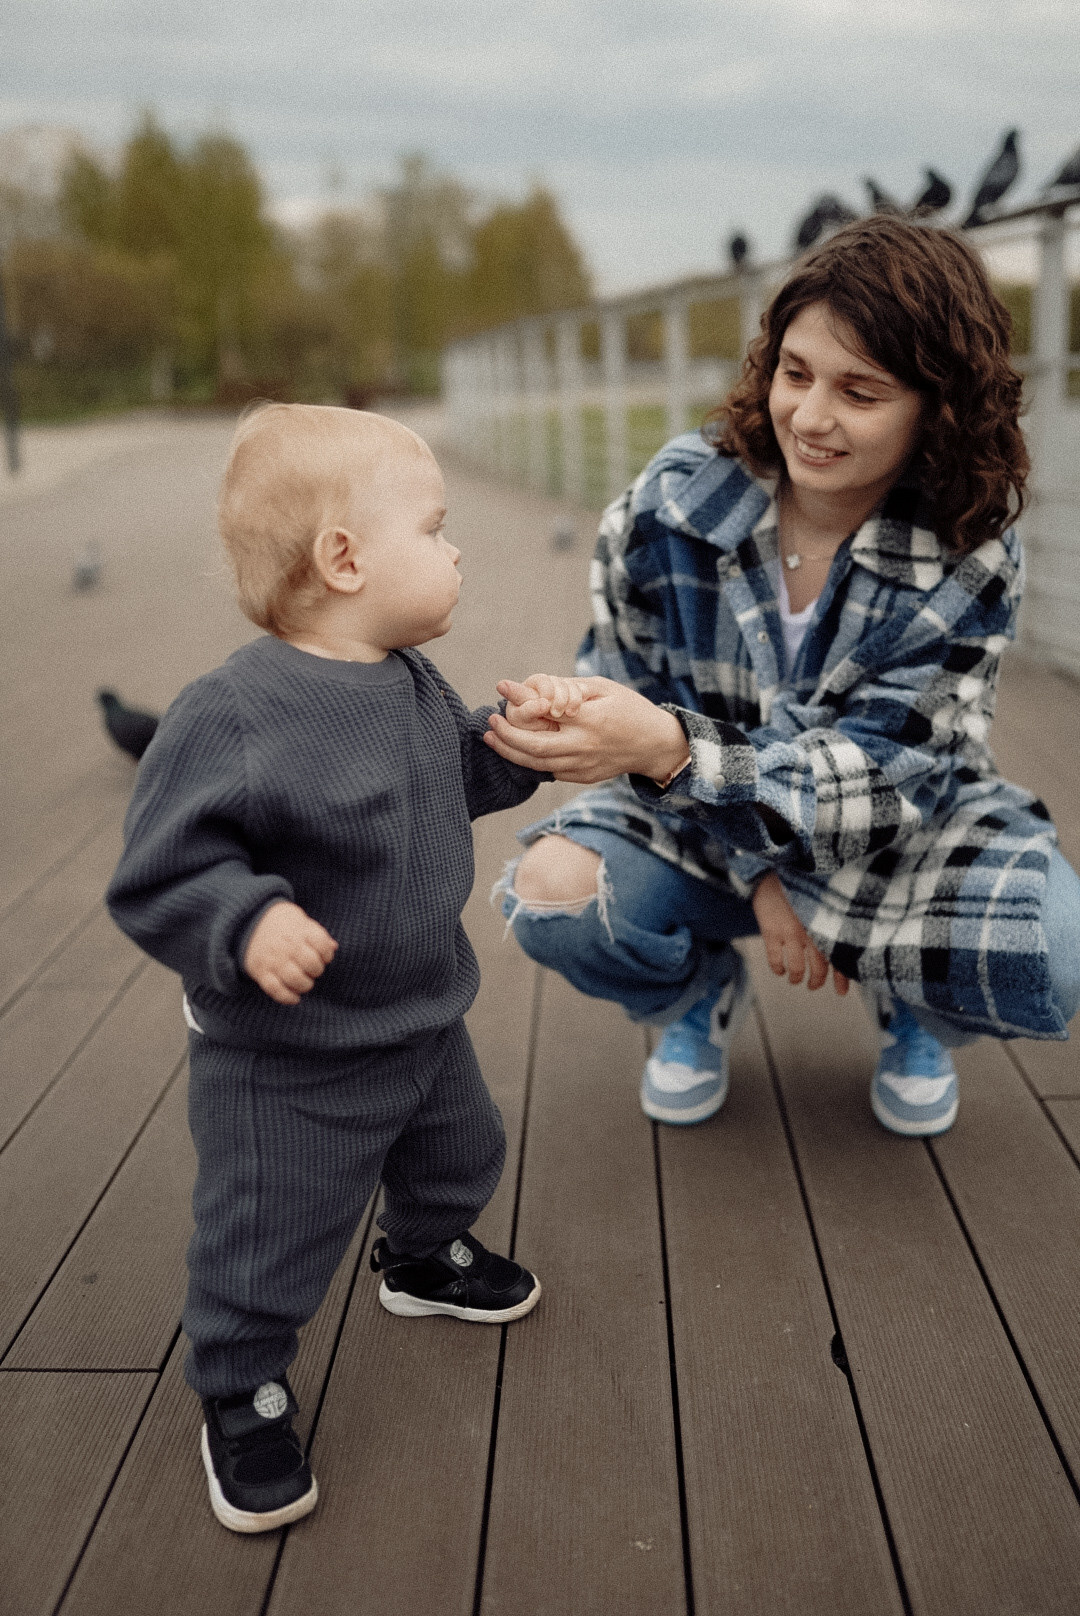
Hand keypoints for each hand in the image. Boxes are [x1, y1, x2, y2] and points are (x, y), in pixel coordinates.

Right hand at [243, 901, 337, 1005]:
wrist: (248, 921)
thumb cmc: (281, 922)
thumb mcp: (300, 920)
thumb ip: (317, 933)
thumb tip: (333, 947)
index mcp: (299, 931)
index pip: (322, 945)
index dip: (327, 954)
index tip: (323, 956)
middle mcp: (287, 946)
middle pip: (312, 964)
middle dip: (317, 970)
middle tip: (313, 969)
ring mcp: (274, 960)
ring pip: (296, 979)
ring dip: (305, 985)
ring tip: (305, 981)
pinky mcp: (261, 972)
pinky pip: (275, 990)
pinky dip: (287, 997)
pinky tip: (295, 998)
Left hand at [487, 675, 688, 783]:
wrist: (654, 745)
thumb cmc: (629, 709)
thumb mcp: (603, 689)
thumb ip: (568, 689)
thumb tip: (534, 687)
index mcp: (590, 720)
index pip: (546, 711)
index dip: (519, 700)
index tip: (501, 687)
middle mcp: (584, 746)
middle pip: (534, 747)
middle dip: (506, 736)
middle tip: (490, 721)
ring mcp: (582, 766)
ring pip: (537, 764)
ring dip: (510, 752)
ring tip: (491, 737)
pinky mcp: (582, 778)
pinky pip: (549, 771)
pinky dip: (529, 760)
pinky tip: (516, 748)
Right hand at [751, 872, 848, 995]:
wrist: (772, 868)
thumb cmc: (801, 885)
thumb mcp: (821, 900)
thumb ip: (830, 919)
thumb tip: (842, 944)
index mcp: (826, 922)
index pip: (838, 955)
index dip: (842, 977)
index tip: (841, 992)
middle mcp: (811, 929)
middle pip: (819, 967)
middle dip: (816, 981)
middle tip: (813, 985)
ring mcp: (790, 931)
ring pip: (797, 967)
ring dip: (796, 978)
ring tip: (795, 979)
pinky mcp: (771, 930)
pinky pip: (775, 959)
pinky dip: (778, 969)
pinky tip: (779, 969)